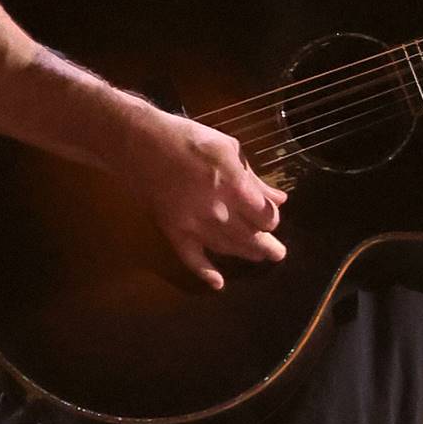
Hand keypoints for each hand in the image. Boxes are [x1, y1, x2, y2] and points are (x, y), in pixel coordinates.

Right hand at [123, 106, 286, 289]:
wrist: (143, 145)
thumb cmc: (190, 140)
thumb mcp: (229, 149)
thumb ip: (255, 178)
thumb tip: (280, 198)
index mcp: (236, 187)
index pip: (266, 217)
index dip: (271, 219)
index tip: (270, 218)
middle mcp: (220, 211)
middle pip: (251, 237)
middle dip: (267, 246)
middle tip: (277, 253)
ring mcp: (196, 225)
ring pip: (228, 248)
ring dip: (245, 255)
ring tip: (258, 257)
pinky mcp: (175, 232)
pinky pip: (192, 258)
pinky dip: (206, 272)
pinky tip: (218, 283)